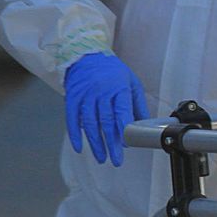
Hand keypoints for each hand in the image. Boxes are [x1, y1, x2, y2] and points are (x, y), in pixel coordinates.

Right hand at [63, 52, 149, 166]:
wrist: (86, 55)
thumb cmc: (113, 71)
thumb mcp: (132, 82)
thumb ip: (137, 105)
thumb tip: (144, 126)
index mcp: (119, 88)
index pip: (121, 112)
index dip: (123, 130)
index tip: (126, 146)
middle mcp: (101, 93)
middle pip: (106, 122)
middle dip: (111, 144)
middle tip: (116, 160)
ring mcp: (84, 96)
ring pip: (90, 124)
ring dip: (95, 143)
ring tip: (102, 158)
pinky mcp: (71, 98)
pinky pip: (72, 119)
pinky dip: (75, 135)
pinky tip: (79, 148)